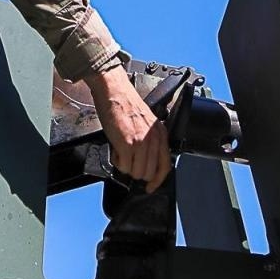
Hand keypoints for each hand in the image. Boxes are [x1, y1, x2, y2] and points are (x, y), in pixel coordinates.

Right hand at [84, 65, 171, 192]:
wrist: (114, 91)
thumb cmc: (126, 104)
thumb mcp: (145, 123)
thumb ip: (149, 142)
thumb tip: (145, 162)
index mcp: (160, 134)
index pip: (165, 166)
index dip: (157, 181)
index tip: (150, 187)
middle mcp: (153, 139)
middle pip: (149, 172)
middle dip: (136, 171)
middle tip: (128, 160)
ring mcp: (141, 142)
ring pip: (136, 172)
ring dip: (126, 166)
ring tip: (121, 152)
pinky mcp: (127, 144)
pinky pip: (124, 166)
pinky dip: (117, 162)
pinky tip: (115, 150)